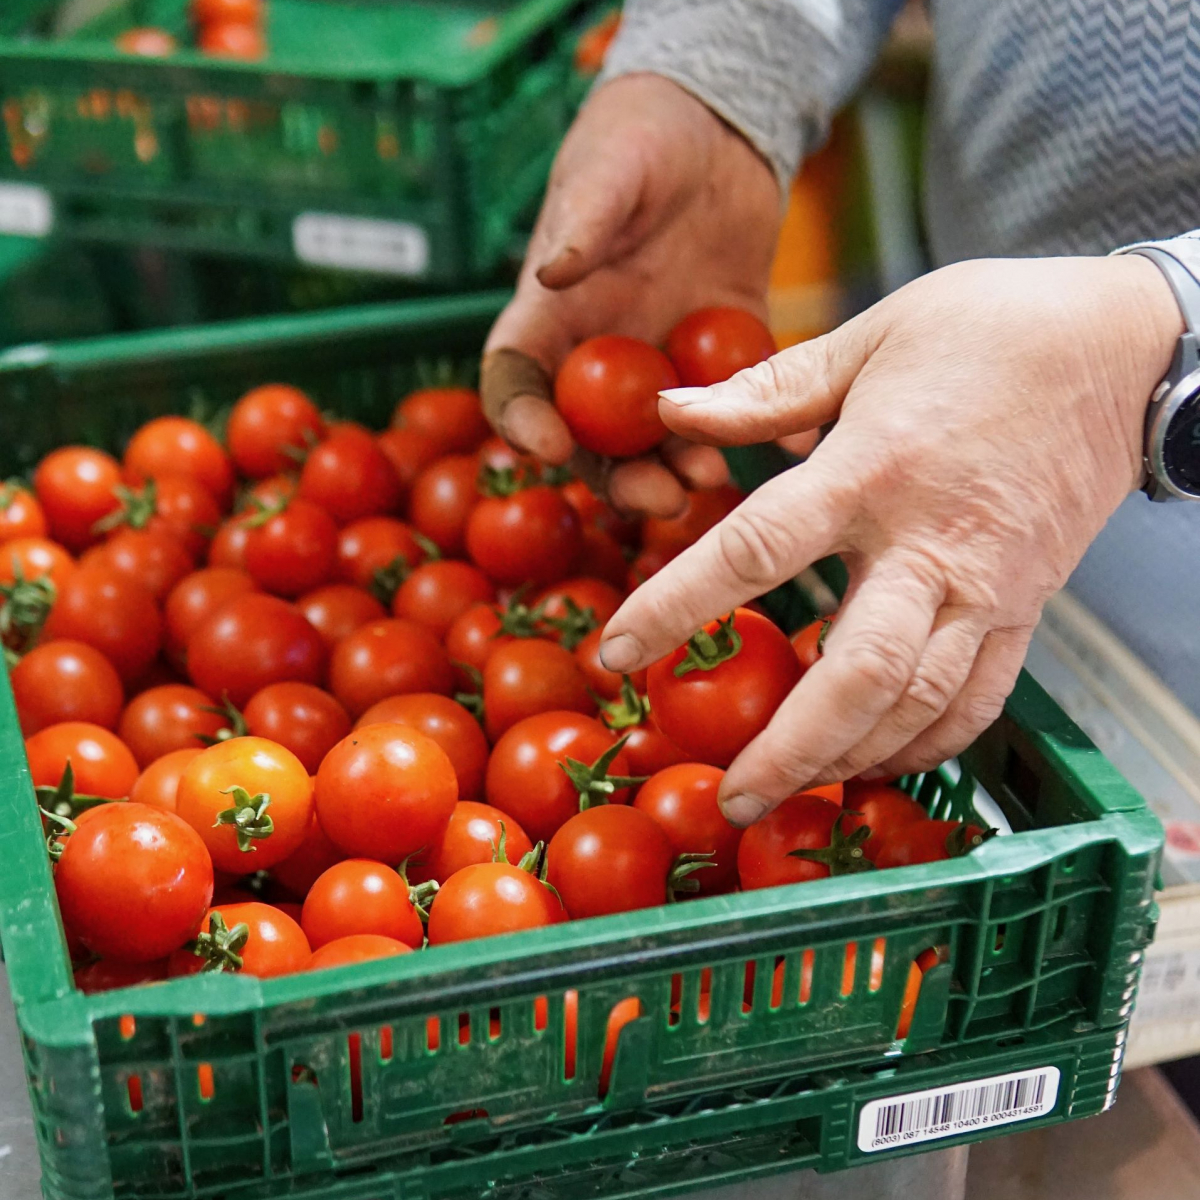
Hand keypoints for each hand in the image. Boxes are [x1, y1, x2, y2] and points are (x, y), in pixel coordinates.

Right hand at [482, 73, 781, 515]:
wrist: (715, 125)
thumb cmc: (639, 138)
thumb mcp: (608, 169)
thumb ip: (583, 221)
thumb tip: (552, 272)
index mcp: (553, 317)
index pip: (518, 382)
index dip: (522, 422)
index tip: (549, 447)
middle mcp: (604, 354)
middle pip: (596, 440)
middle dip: (622, 477)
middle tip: (657, 496)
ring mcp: (665, 362)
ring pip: (667, 438)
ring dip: (685, 465)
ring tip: (713, 476)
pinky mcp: (726, 353)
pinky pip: (744, 402)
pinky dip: (768, 428)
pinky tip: (792, 443)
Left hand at [598, 255, 1182, 823]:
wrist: (1125, 347)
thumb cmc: (991, 328)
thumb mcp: (871, 335)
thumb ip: (768, 388)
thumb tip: (674, 411)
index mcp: (873, 467)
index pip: (757, 550)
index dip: (678, 606)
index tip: (617, 654)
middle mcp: (932, 543)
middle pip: (856, 670)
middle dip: (787, 746)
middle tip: (727, 793)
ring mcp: (989, 587)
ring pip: (920, 703)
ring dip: (849, 760)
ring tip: (786, 793)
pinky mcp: (1029, 610)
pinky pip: (980, 700)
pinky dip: (926, 745)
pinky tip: (876, 763)